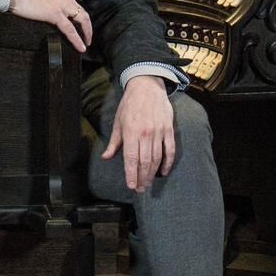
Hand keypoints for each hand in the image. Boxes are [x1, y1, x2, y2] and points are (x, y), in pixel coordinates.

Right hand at [6, 0, 90, 52]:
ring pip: (81, 21)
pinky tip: (80, 47)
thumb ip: (51, 4)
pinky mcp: (55, 14)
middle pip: (83, 14)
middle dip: (88, 28)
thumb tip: (53, 15)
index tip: (83, 29)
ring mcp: (61, 5)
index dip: (82, 20)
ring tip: (86, 44)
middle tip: (88, 39)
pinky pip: (70, 29)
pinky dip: (77, 39)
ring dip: (86, 34)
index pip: (77, 7)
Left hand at [100, 74, 175, 192]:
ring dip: (152, 173)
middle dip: (142, 178)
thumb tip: (106, 156)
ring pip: (157, 158)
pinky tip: (163, 172)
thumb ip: (114, 141)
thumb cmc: (130, 104)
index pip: (131, 159)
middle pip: (145, 162)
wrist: (147, 86)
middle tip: (139, 189)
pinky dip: (167, 162)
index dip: (131, 174)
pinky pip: (170, 150)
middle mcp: (145, 134)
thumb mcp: (118, 121)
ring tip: (147, 183)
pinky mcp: (169, 129)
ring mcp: (159, 132)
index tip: (131, 185)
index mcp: (131, 132)